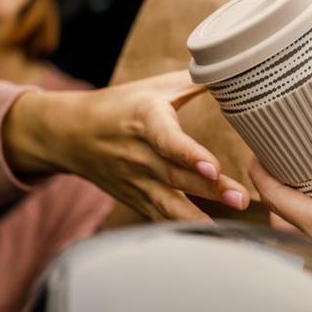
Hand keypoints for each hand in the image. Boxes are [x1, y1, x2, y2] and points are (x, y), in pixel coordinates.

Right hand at [3, 71, 248, 220]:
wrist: (70, 135)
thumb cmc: (120, 106)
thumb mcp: (153, 88)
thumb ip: (194, 82)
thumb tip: (235, 69)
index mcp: (145, 120)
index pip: (167, 139)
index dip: (189, 154)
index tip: (212, 165)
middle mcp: (140, 154)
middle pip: (177, 176)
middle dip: (210, 189)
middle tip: (240, 199)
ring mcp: (136, 182)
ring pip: (169, 204)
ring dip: (199, 217)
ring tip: (227, 228)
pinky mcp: (136, 201)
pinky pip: (161, 220)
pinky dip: (183, 231)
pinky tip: (209, 241)